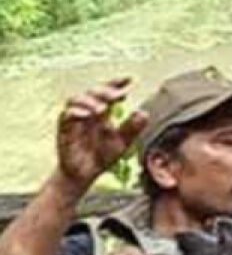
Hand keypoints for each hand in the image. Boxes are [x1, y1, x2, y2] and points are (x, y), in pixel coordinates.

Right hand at [55, 78, 148, 193]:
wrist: (85, 175)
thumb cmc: (102, 155)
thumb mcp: (122, 142)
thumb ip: (132, 128)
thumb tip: (144, 113)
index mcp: (102, 111)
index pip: (108, 91)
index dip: (117, 83)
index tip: (130, 79)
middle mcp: (87, 111)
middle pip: (92, 91)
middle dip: (105, 90)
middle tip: (118, 95)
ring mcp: (74, 118)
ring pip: (76, 99)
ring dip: (90, 100)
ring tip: (102, 109)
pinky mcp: (64, 128)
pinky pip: (66, 115)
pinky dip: (76, 111)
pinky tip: (87, 115)